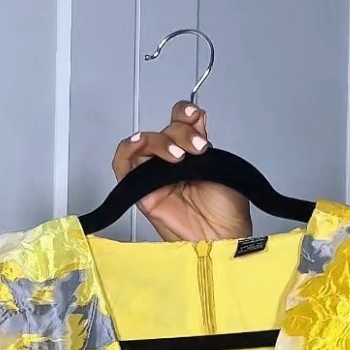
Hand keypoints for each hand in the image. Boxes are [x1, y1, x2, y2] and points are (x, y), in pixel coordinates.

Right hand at [112, 102, 252, 242]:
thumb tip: (196, 119)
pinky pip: (123, 165)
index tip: (196, 116)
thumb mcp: (224, 167)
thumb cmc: (226, 210)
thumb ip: (205, 141)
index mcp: (191, 153)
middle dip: (181, 132)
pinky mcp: (141, 190)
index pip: (180, 122)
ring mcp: (154, 175)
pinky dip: (127, 149)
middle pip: (163, 130)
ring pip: (143, 143)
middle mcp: (171, 162)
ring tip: (178, 156)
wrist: (224, 236)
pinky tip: (139, 144)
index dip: (185, 113)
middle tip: (198, 148)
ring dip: (158, 141)